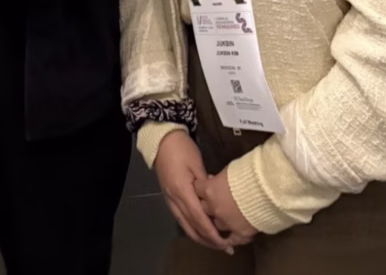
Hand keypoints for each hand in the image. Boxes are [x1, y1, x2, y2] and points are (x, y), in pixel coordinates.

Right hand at [154, 130, 241, 251]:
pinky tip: (201, 229)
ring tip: (215, 242)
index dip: (211, 233)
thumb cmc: (181, 148)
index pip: (198, 219)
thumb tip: (215, 200)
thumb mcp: (197, 163)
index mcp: (181, 191)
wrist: (161, 139)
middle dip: (207, 240)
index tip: (224, 242)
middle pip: (191, 227)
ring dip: (199, 236)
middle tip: (224, 247)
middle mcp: (174, 200)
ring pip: (185, 225)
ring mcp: (169, 200)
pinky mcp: (169, 197)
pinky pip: (181, 218)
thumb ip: (206, 185)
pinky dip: (192, 227)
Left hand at [195, 168, 256, 242]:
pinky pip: (231, 239)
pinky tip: (228, 238)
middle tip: (212, 201)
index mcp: (209, 190)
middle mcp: (214, 208)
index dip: (200, 186)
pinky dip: (229, 238)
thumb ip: (217, 178)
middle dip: (206, 204)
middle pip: (203, 208)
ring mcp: (226, 222)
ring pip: (215, 224)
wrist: (266, 189)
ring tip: (224, 216)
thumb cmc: (247, 174)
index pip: (197, 188)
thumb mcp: (228, 170)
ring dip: (219, 219)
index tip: (203, 185)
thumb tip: (211, 179)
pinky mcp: (239, 233)